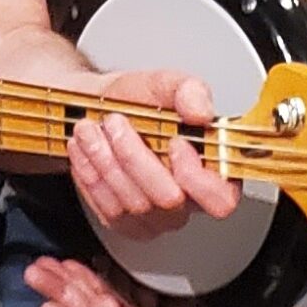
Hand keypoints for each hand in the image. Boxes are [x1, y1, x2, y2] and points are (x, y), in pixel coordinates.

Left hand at [68, 67, 241, 236]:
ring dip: (105, 160)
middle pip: (168, 200)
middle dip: (134, 157)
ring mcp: (156, 217)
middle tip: (115, 122)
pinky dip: (90, 175)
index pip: (221, 198)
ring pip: (133, 204)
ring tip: (89, 128)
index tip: (174, 141)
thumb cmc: (136, 100)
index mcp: (211, 167)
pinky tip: (84, 150)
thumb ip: (188, 90)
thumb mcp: (163, 83)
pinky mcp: (125, 223)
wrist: (96, 108)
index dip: (197, 177)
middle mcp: (188, 200)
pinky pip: (108, 209)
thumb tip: (201, 111)